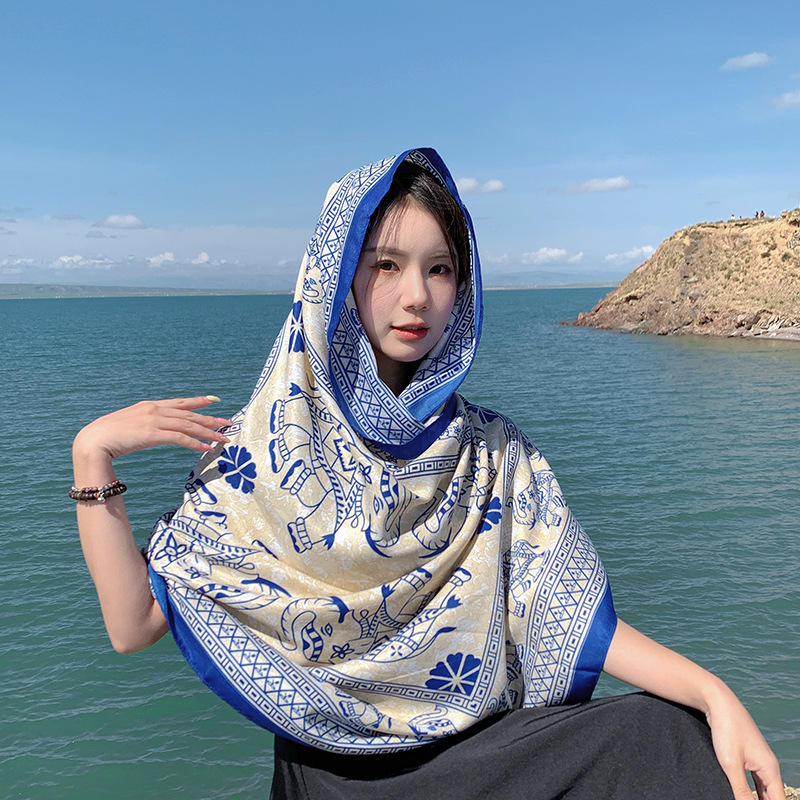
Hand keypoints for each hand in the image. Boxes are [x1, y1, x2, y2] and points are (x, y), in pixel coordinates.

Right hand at [74, 396, 232, 462]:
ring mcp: (154, 420)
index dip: (197, 402)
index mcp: (150, 406)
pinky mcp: (153, 434)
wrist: (93, 440)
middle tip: (227, 423)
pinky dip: (195, 443)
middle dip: (210, 419)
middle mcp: (155, 410)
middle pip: (189, 414)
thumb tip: (154, 430)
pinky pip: (180, 438)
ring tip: (223, 439)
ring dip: (208, 433)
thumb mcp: (130, 424)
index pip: (179, 403)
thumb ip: (145, 423)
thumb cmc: (108, 436)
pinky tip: (207, 448)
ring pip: (188, 426)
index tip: (212, 401)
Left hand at [705, 687, 784, 799]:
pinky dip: (751, 790)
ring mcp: (758, 760)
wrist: (717, 701)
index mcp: (770, 770)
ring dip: (758, 799)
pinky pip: (754, 779)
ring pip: (763, 789)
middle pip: (772, 797)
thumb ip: (741, 790)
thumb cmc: (726, 729)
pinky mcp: (746, 755)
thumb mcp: (730, 763)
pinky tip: (743, 795)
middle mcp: (768, 766)